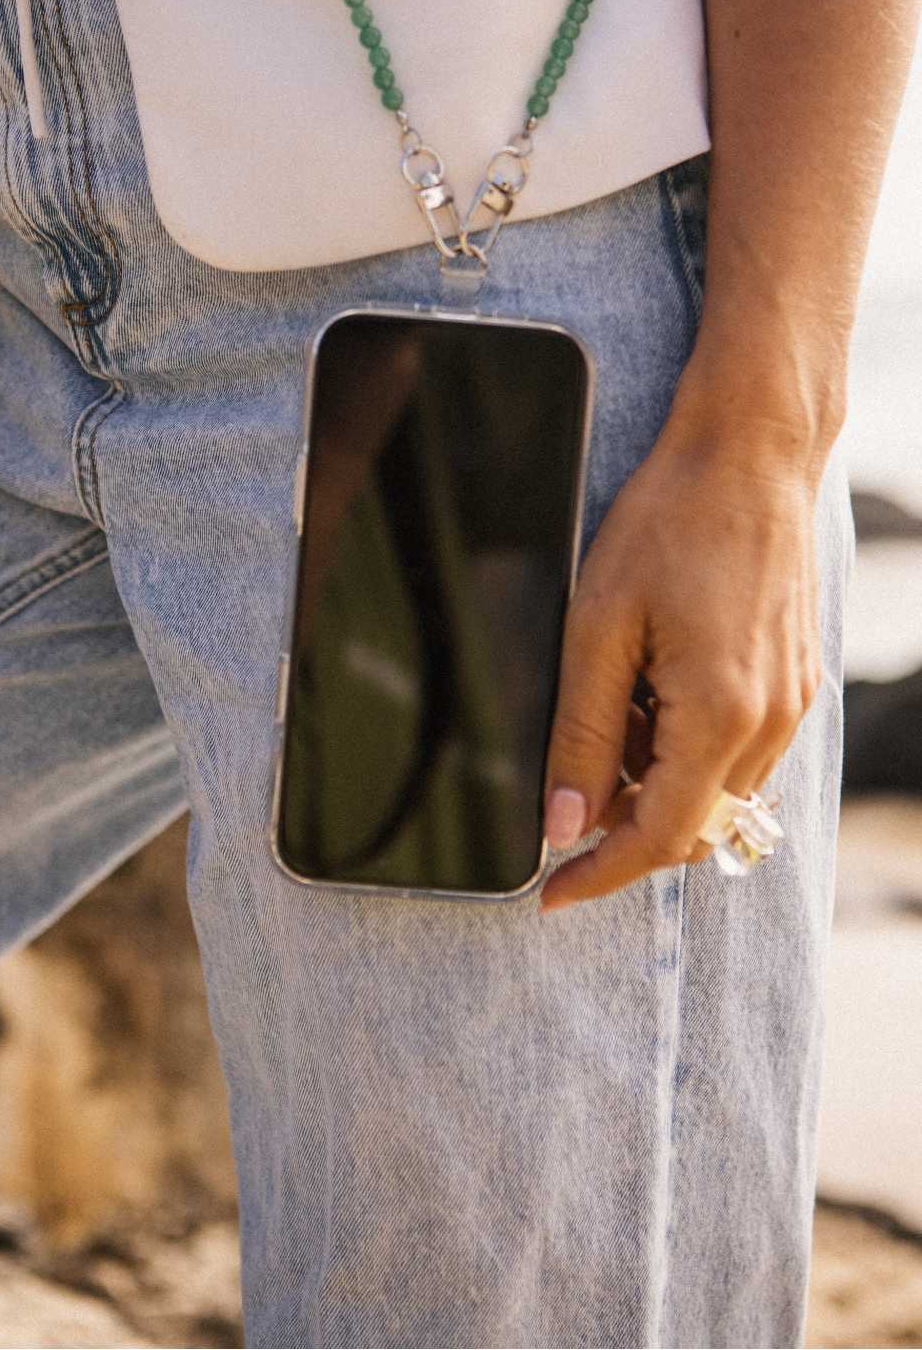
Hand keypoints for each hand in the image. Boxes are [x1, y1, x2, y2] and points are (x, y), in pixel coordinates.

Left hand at [539, 417, 823, 910]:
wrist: (748, 455)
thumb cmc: (669, 524)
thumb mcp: (597, 628)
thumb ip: (582, 735)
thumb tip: (564, 823)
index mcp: (720, 715)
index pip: (660, 838)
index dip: (600, 874)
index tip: (552, 894)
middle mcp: (770, 723)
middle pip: (695, 828)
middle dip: (625, 830)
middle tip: (566, 796)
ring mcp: (792, 704)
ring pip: (719, 794)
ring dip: (658, 786)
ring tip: (611, 713)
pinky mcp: (797, 682)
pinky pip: (741, 753)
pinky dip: (689, 752)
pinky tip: (650, 696)